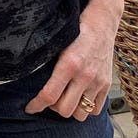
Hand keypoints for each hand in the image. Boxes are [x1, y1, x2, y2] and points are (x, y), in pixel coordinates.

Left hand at [25, 5, 117, 120]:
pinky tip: (78, 98)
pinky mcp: (107, 85)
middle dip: (53, 108)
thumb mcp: (58, 43)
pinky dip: (86, 108)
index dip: (37, 105)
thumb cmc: (77, 30)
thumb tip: (31, 76)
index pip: (50, 95)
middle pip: (65, 109)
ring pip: (81, 114)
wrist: (101, 24)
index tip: (30, 107)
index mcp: (69, 64)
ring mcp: (97, 82)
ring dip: (70, 109)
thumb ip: (48, 61)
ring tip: (64, 98)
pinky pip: (96, 110)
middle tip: (49, 99)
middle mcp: (84, 76)